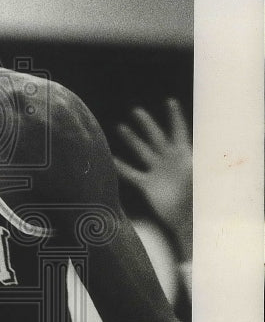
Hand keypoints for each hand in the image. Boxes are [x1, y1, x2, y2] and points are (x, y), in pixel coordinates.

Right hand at [113, 99, 192, 260]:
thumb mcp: (200, 176)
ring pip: (142, 151)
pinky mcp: (147, 184)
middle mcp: (169, 160)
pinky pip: (132, 173)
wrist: (187, 219)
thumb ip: (201, 163)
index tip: (170, 102)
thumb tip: (210, 150)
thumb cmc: (198, 198)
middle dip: (147, 124)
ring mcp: (157, 171)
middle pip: (156, 137)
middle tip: (137, 111)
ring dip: (132, 140)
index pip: (178, 131)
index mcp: (183, 155)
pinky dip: (121, 167)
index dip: (175, 117)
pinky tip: (111, 159)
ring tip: (121, 127)